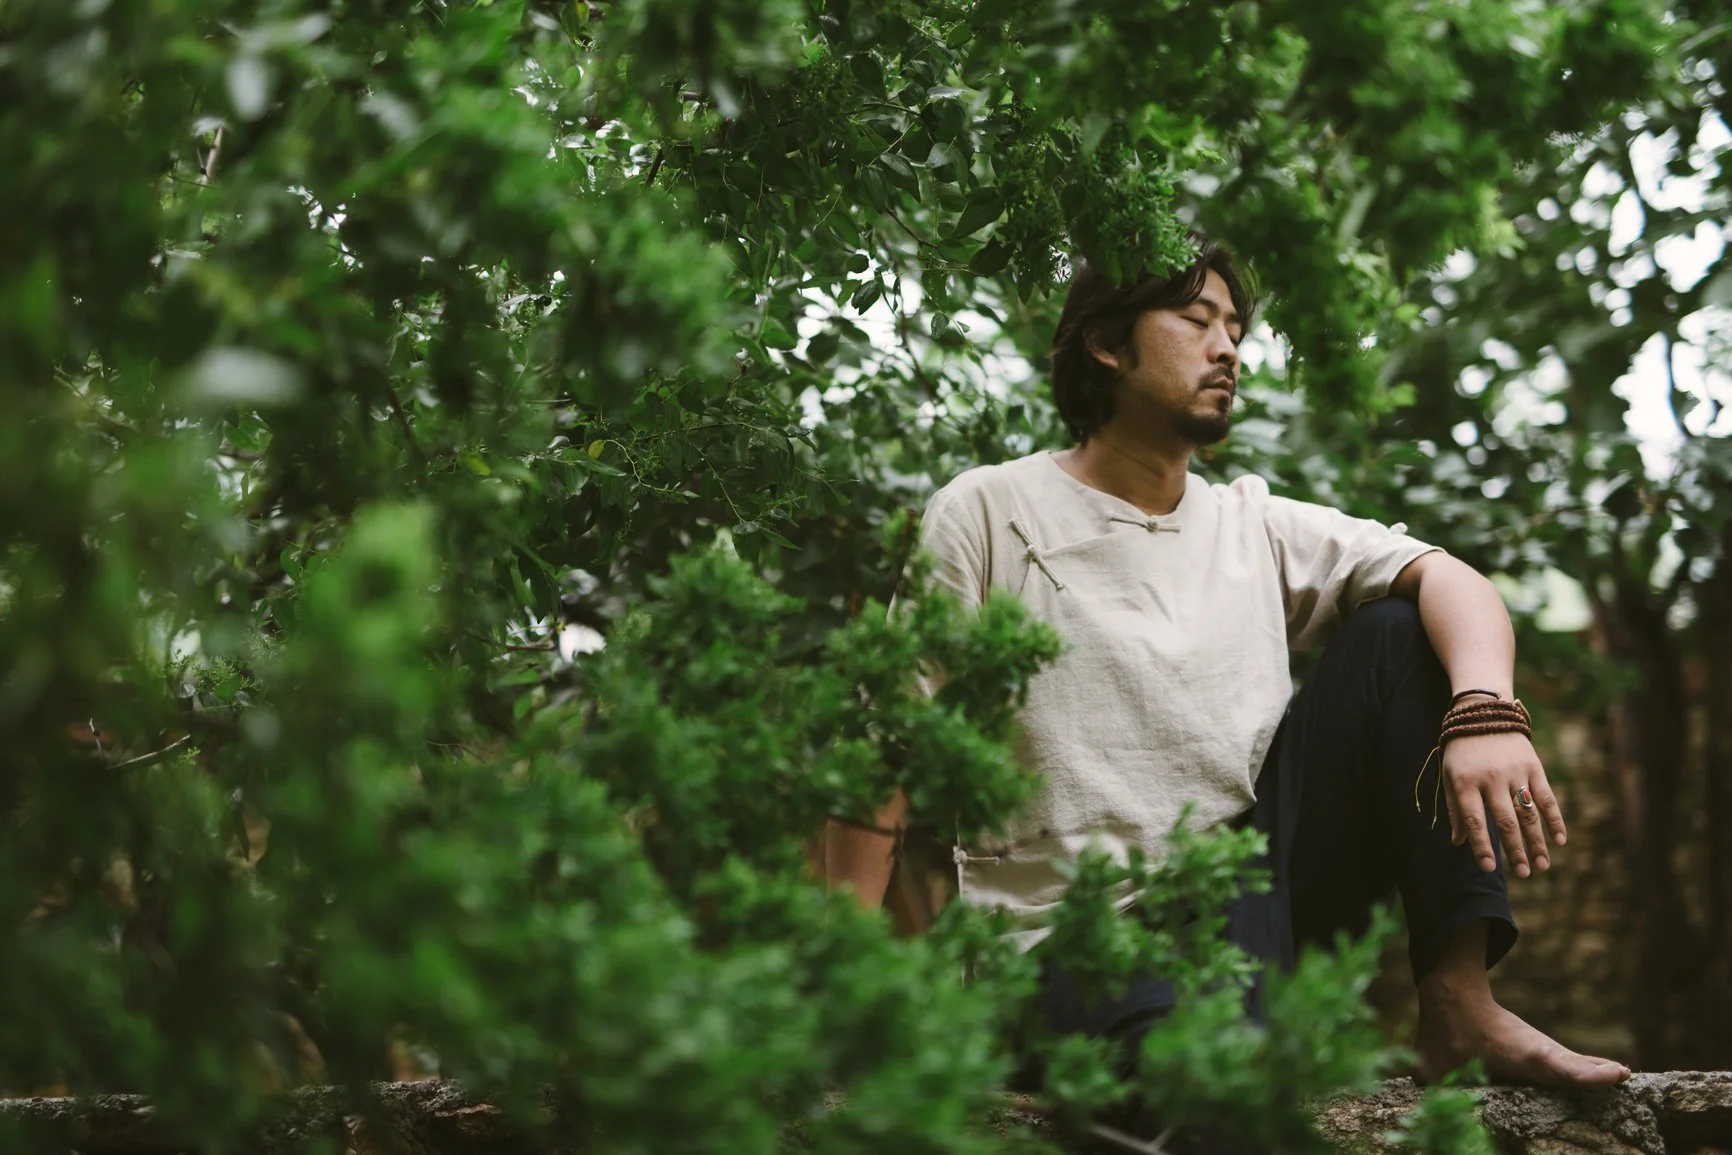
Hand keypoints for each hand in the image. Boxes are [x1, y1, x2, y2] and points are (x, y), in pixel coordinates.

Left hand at [1441, 732, 1566, 877]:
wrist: (1483, 712)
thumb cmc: (1461, 750)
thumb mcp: (1449, 775)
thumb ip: (1455, 808)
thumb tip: (1458, 842)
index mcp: (1465, 782)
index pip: (1474, 820)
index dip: (1481, 846)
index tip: (1488, 868)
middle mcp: (1491, 779)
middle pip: (1505, 821)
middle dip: (1516, 850)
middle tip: (1525, 874)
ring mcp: (1515, 773)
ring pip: (1528, 813)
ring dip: (1537, 842)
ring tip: (1542, 865)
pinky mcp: (1534, 767)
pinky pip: (1546, 797)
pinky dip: (1555, 819)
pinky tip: (1560, 840)